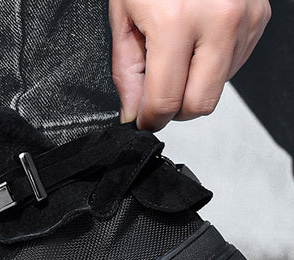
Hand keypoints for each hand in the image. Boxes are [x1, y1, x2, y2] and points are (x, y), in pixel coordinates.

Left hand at [109, 0, 270, 130]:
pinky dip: (212, 66)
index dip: (150, 120)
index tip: (143, 120)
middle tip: (159, 93)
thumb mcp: (123, 15)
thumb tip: (133, 111)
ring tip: (178, 51)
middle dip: (175, 110)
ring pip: (218, 89)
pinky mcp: (260, 18)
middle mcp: (218, 21)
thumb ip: (127, 72)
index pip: (166, 102)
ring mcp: (245, 19)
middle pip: (199, 106)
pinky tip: (197, 41)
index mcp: (176, 21)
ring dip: (194, 85)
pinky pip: (233, 66)